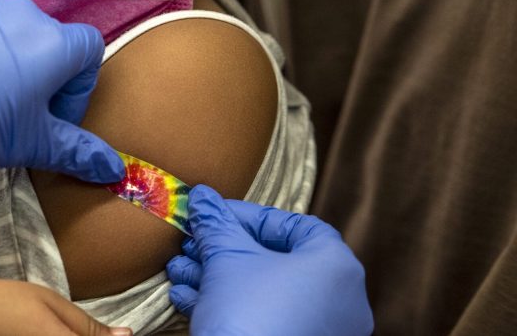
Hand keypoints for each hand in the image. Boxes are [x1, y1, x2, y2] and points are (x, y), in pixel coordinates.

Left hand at [0, 0, 123, 183]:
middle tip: (7, 107)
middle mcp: (24, 9)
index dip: (76, 85)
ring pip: (4, 24)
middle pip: (45, 38)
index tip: (50, 114)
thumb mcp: (28, 143)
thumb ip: (75, 151)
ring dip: (0, 51)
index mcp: (54, 43)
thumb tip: (114, 168)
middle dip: (35, 71)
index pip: (89, 50)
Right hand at [167, 185, 372, 335]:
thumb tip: (201, 198)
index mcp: (335, 265)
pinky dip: (230, 305)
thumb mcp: (226, 259)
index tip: (214, 214)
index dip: (249, 215)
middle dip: (223, 248)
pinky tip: (188, 299)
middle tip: (192, 243)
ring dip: (218, 276)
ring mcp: (322, 330)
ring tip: (180, 272)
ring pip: (264, 291)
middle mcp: (339, 299)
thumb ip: (215, 223)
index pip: (293, 224)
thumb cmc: (249, 315)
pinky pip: (266, 319)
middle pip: (274, 259)